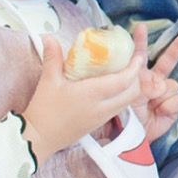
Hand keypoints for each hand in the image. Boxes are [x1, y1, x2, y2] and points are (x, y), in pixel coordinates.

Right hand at [22, 36, 145, 160]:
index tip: (138, 56)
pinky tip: (115, 87)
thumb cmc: (43, 110)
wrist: (39, 139)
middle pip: (132, 92)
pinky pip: (119, 108)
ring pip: (127, 102)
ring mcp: (102, 117)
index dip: (134, 68)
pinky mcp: (99, 124)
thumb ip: (52, 57)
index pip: (123, 81)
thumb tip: (49, 37)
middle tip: (133, 63)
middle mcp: (102, 107)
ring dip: (132, 87)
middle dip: (137, 77)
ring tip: (126, 72)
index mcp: (91, 94)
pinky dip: (123, 97)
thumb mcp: (48, 81)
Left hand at [128, 23, 177, 142]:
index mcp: (137, 75)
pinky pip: (176, 100)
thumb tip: (159, 84)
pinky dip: (167, 107)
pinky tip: (158, 112)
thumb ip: (141, 86)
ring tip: (149, 106)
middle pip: (168, 60)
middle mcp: (153, 81)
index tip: (140, 27)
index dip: (140, 41)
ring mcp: (164, 93)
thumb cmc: (120, 117)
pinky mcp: (173, 106)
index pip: (140, 55)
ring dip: (160, 95)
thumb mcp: (125, 97)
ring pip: (171, 85)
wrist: (130, 138)